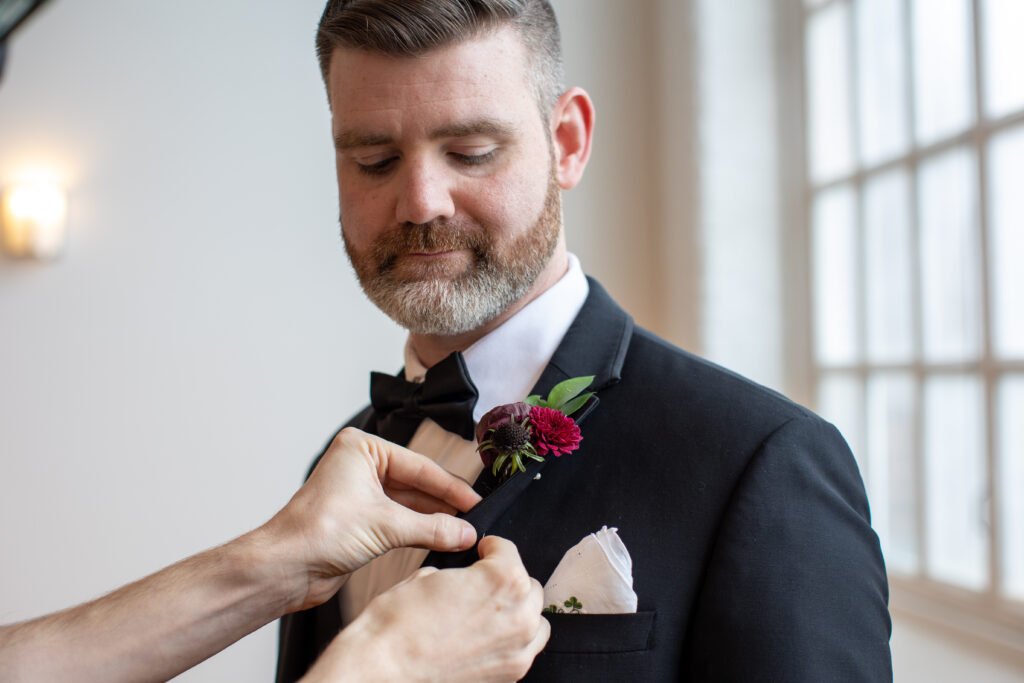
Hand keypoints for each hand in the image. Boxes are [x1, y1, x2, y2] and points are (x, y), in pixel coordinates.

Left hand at [262, 428, 480, 611]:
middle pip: (416, 483)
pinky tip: (443, 538)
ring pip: (410, 504)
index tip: (477, 501)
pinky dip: (421, 530)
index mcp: (362, 449)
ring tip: (465, 531)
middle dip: (444, 503)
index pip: (419, 466)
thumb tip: (466, 532)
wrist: (284, 568)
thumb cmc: (317, 532)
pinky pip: (400, 521)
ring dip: (434, 519)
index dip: (451, 486)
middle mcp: (361, 466)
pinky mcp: (361, 520)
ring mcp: (361, 493)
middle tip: (476, 517)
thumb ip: (432, 528)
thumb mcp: (385, 526)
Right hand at [302, 536, 549, 682]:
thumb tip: (463, 578)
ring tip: (491, 611)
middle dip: (507, 579)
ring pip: (535, 620)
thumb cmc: (397, 625)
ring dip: (518, 611)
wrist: (381, 672)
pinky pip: (526, 651)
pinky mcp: (509, 676)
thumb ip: (460, 574)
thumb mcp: (426, 577)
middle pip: (528, 586)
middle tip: (483, 583)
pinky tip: (489, 638)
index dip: (490, 548)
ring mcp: (517, 650)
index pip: (508, 551)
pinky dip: (514, 641)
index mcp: (501, 580)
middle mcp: (518, 615)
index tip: (482, 551)